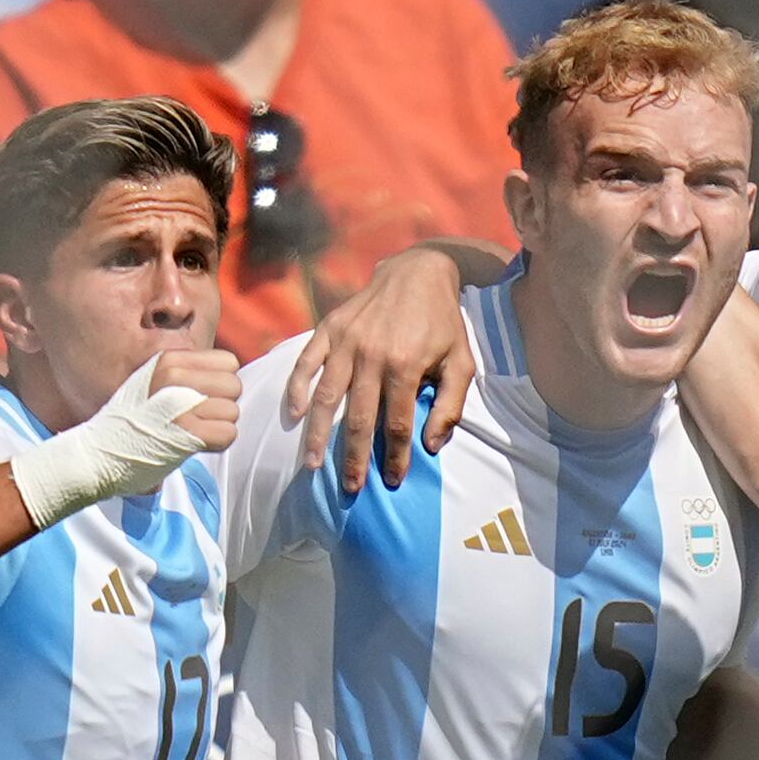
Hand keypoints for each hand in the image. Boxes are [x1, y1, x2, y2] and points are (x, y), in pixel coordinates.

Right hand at [142, 347, 246, 454]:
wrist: (108, 451)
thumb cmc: (142, 418)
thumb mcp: (158, 379)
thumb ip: (193, 371)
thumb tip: (232, 371)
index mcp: (169, 359)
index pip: (229, 361)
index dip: (221, 382)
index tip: (200, 396)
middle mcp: (172, 377)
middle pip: (234, 385)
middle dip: (222, 403)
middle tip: (198, 416)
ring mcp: (178, 405)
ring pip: (233, 411)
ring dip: (219, 425)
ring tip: (194, 430)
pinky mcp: (186, 434)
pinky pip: (229, 433)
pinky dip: (218, 442)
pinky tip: (197, 443)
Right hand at [286, 246, 477, 492]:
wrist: (418, 271)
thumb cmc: (443, 322)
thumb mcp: (461, 362)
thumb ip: (450, 405)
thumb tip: (431, 445)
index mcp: (406, 366)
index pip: (397, 425)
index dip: (396, 457)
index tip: (393, 481)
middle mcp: (371, 355)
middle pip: (359, 419)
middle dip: (355, 459)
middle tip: (351, 488)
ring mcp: (346, 341)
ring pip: (327, 398)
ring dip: (319, 434)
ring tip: (314, 464)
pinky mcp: (330, 327)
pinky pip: (307, 362)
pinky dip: (298, 389)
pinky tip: (296, 415)